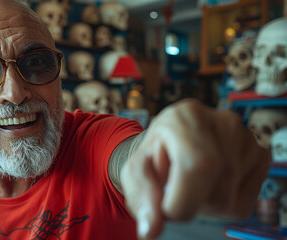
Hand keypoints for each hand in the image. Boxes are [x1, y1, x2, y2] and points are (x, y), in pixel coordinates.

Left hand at [120, 99, 270, 238]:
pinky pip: (243, 204)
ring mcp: (246, 139)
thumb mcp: (136, 171)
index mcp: (184, 118)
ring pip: (229, 202)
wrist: (171, 142)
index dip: (179, 202)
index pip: (195, 168)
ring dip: (204, 203)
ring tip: (191, 181)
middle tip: (175, 187)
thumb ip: (140, 196)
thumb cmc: (153, 156)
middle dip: (190, 203)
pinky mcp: (260, 156)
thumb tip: (151, 230)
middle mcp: (221, 123)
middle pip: (215, 192)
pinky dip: (222, 202)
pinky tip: (210, 183)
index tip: (165, 206)